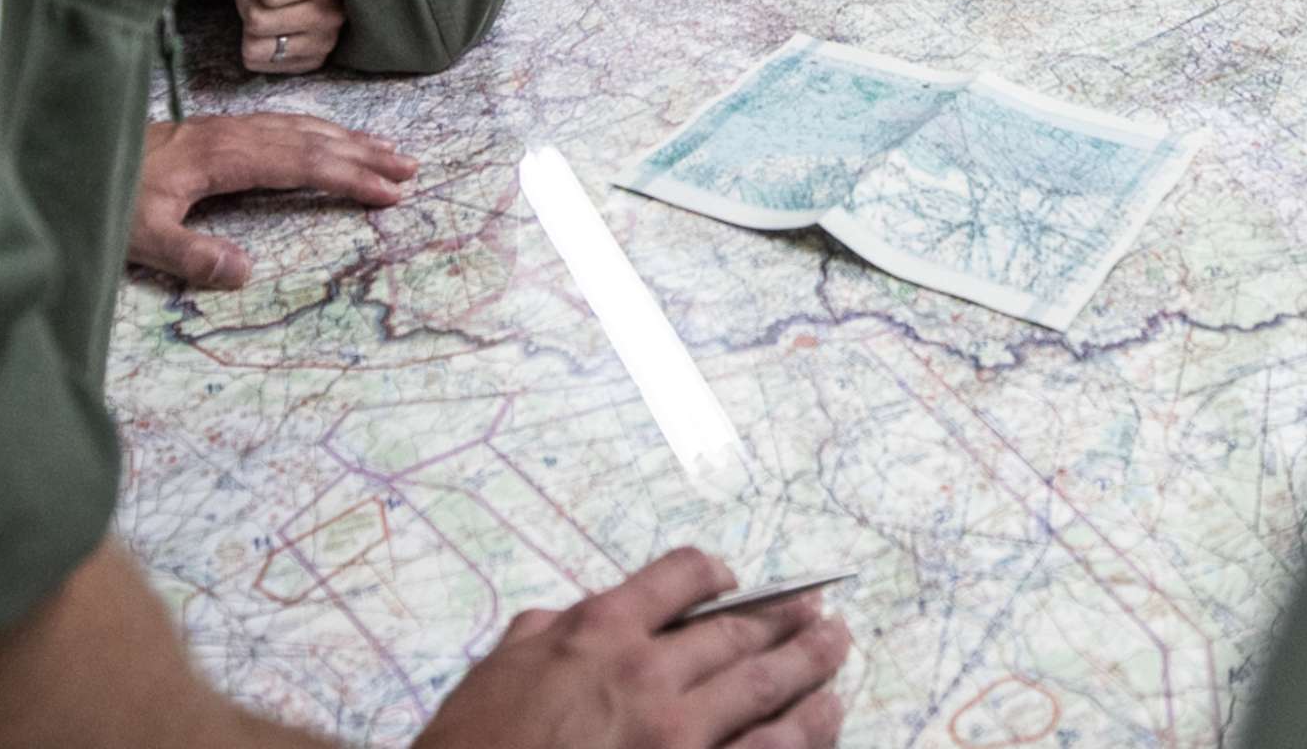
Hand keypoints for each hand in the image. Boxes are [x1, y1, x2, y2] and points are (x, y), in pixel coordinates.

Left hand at [131, 114, 416, 288]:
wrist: (66, 151)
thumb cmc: (103, 195)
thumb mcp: (137, 236)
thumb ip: (190, 256)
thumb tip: (247, 273)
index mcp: (221, 157)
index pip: (300, 163)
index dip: (347, 176)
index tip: (388, 191)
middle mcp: (230, 134)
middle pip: (310, 138)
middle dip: (362, 153)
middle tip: (409, 169)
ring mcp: (223, 128)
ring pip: (298, 127)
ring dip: (346, 138)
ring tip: (386, 151)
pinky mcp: (215, 131)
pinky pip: (280, 124)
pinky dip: (316, 130)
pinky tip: (327, 137)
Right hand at [416, 548, 850, 748]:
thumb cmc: (472, 748)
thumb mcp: (494, 675)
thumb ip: (543, 637)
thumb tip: (570, 618)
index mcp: (597, 633)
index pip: (677, 579)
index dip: (713, 574)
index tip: (733, 579)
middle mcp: (647, 673)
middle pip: (738, 632)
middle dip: (785, 618)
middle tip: (819, 611)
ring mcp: (677, 734)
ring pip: (765, 688)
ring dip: (809, 666)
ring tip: (835, 650)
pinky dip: (802, 733)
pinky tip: (824, 719)